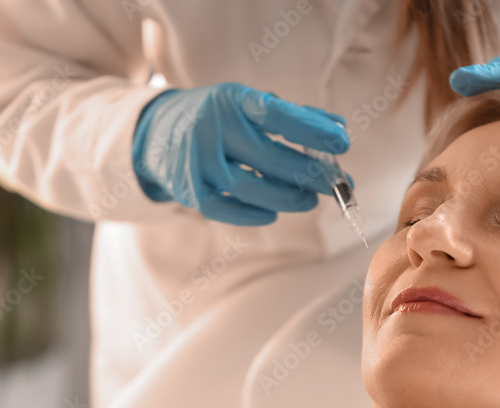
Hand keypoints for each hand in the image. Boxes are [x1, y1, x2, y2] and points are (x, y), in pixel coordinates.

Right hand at [132, 82, 349, 224]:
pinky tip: (274, 214)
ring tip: (310, 200)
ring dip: (288, 198)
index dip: (311, 130)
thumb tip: (338, 129)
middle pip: (269, 158)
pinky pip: (227, 210)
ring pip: (250, 188)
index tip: (342, 142)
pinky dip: (254, 215)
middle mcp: (212, 128)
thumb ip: (294, 115)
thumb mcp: (249, 105)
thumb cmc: (220, 118)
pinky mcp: (189, 190)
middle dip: (310, 174)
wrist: (157, 132)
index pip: (277, 114)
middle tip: (337, 183)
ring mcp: (197, 161)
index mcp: (232, 100)